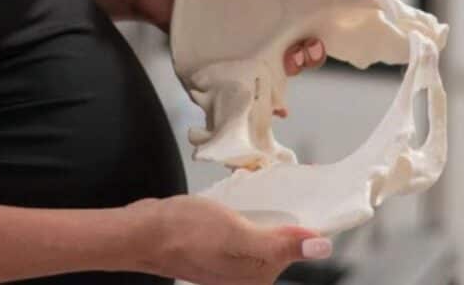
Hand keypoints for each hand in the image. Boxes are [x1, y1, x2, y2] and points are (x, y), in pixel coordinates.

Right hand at [126, 196, 331, 284]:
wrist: (141, 232)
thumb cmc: (184, 232)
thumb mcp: (238, 234)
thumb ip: (280, 243)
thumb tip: (321, 248)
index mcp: (259, 275)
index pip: (297, 248)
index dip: (306, 223)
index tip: (311, 196)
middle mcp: (248, 276)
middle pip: (282, 243)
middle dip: (286, 218)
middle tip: (285, 188)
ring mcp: (231, 266)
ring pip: (263, 235)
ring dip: (266, 215)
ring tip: (263, 194)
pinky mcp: (218, 253)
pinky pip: (245, 232)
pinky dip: (248, 217)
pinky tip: (240, 205)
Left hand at [135, 0, 326, 99]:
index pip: (304, 6)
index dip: (322, 16)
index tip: (323, 23)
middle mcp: (262, 20)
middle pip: (299, 41)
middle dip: (311, 51)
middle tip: (305, 50)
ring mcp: (243, 43)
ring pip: (277, 65)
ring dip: (291, 71)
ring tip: (288, 68)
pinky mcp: (221, 61)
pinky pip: (243, 81)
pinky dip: (259, 98)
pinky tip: (274, 108)